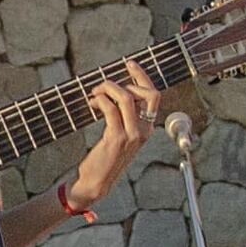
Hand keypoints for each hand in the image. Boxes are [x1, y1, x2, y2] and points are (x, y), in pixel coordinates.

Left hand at [65, 81, 152, 211]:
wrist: (96, 182)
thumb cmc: (105, 158)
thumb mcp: (120, 136)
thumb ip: (123, 117)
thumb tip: (115, 91)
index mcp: (147, 128)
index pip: (154, 95)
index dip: (142, 76)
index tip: (129, 64)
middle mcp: (144, 131)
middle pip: (147, 93)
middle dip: (125, 80)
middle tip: (104, 84)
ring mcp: (132, 135)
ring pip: (127, 97)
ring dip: (108, 88)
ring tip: (94, 93)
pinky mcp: (116, 138)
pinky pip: (110, 109)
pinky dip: (99, 100)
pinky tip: (91, 103)